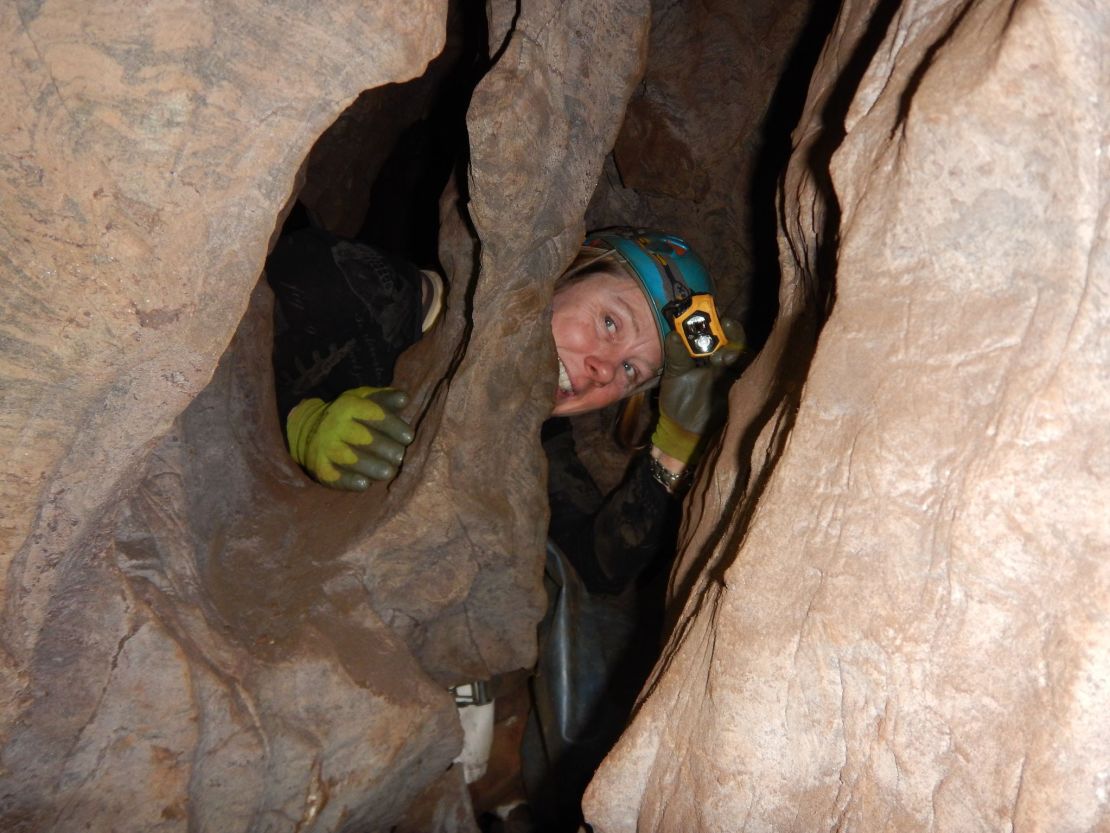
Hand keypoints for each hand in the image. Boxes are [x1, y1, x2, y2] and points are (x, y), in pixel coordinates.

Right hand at [286, 386, 414, 489]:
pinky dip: (349, 481)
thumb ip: (386, 398)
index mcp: (349, 406)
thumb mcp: (365, 400)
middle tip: (399, 457)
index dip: (394, 427)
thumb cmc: (350, 416)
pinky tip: (364, 484)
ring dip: (372, 467)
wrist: (310, 429)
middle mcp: (335, 425)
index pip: (375, 416)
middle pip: (365, 439)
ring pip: (351, 459)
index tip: (408, 438)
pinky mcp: (320, 467)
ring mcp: (326, 447)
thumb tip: (405, 399)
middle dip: (386, 449)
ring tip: (388, 472)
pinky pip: (335, 476)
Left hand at [651, 318, 745, 465]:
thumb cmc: (678, 400)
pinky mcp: (738, 392)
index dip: (721, 324)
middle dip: (734, 334)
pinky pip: (748, 378)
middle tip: (726, 327)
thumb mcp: (674, 376)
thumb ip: (676, 355)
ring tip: (724, 355)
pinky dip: (742, 371)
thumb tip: (672, 334)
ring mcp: (732, 377)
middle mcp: (723, 363)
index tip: (719, 316)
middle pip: (736, 342)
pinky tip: (731, 370)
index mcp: (707, 355)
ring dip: (737, 352)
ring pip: (745, 358)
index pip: (719, 333)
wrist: (682, 429)